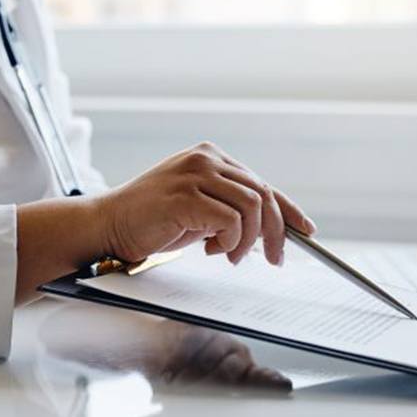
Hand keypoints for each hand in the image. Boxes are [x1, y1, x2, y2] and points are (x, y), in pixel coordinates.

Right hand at [96, 142, 315, 265]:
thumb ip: (233, 211)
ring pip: (253, 206)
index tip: (306, 230)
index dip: (289, 209)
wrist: (110, 225)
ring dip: (249, 239)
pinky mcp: (185, 195)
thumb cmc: (156, 222)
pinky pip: (231, 219)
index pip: (263, 183)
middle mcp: (207, 159)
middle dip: (275, 232)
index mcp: (213, 158)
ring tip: (231, 255)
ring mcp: (195, 174)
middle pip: (264, 194)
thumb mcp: (203, 212)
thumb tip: (271, 231)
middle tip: (274, 258)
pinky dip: (231, 240)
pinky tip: (213, 249)